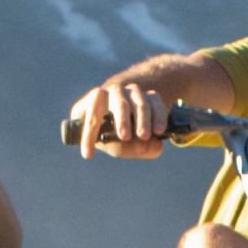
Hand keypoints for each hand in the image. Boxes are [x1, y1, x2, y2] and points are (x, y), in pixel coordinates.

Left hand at [68, 73, 183, 153]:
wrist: (130, 113)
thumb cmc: (111, 131)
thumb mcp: (110, 142)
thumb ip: (126, 148)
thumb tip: (152, 146)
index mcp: (93, 102)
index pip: (90, 114)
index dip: (89, 134)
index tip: (88, 154)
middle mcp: (113, 93)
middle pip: (117, 102)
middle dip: (121, 119)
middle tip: (125, 137)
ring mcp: (132, 92)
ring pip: (139, 102)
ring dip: (142, 120)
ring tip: (144, 136)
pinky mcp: (150, 95)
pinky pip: (155, 103)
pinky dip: (158, 116)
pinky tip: (159, 130)